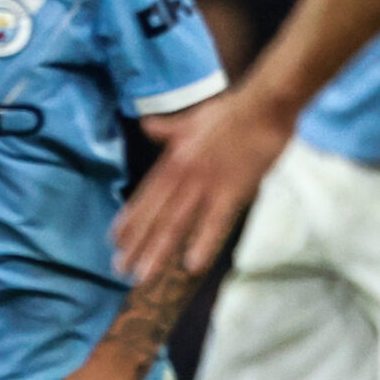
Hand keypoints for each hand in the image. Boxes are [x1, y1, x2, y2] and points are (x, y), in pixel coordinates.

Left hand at [114, 85, 295, 282]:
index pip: (145, 196)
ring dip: (157, 251)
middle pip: (154, 215)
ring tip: (142, 276)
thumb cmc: (230, 111)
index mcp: (172, 160)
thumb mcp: (190, 118)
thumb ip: (165, 128)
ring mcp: (205, 184)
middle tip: (119, 268)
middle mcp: (182, 175)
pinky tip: (190, 265)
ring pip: (175, 223)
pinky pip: (214, 222)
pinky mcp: (232, 190)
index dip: (130, 219)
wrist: (264, 104)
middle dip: (135, 243)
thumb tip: (145, 125)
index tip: (114, 239)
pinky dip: (201, 243)